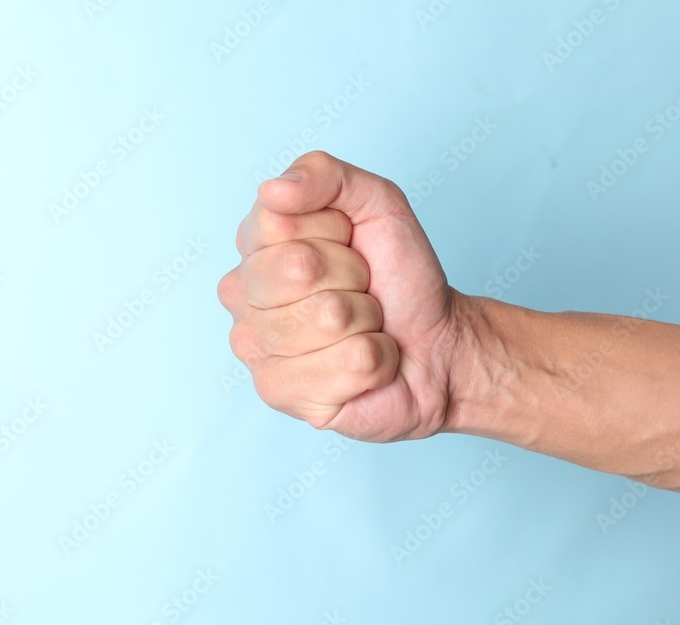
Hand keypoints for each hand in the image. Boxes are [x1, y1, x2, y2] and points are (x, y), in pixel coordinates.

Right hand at [217, 151, 464, 441]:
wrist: (436, 342)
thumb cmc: (399, 277)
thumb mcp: (377, 204)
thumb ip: (325, 176)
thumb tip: (273, 190)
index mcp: (256, 246)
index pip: (279, 222)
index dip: (334, 231)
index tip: (351, 245)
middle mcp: (242, 297)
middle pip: (296, 269)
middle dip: (352, 277)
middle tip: (362, 291)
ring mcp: (255, 348)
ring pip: (326, 318)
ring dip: (368, 321)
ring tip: (365, 327)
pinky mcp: (280, 393)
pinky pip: (346, 364)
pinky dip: (376, 361)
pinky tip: (367, 364)